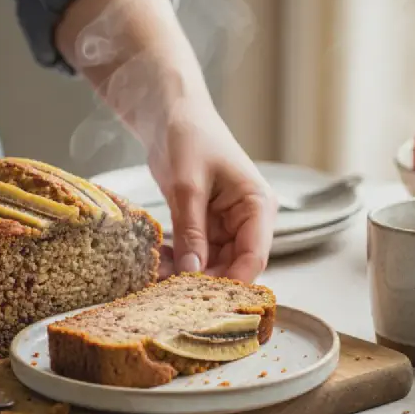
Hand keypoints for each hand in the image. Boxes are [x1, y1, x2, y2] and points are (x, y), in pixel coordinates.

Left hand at [148, 91, 276, 281]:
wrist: (170, 113)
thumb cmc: (189, 137)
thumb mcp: (188, 186)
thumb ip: (192, 232)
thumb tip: (191, 275)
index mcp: (258, 206)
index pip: (254, 257)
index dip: (231, 283)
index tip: (200, 300)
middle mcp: (249, 219)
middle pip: (235, 266)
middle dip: (204, 282)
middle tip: (170, 293)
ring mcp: (228, 224)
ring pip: (214, 265)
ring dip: (187, 273)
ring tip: (156, 276)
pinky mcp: (207, 225)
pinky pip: (197, 253)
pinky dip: (178, 260)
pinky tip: (157, 261)